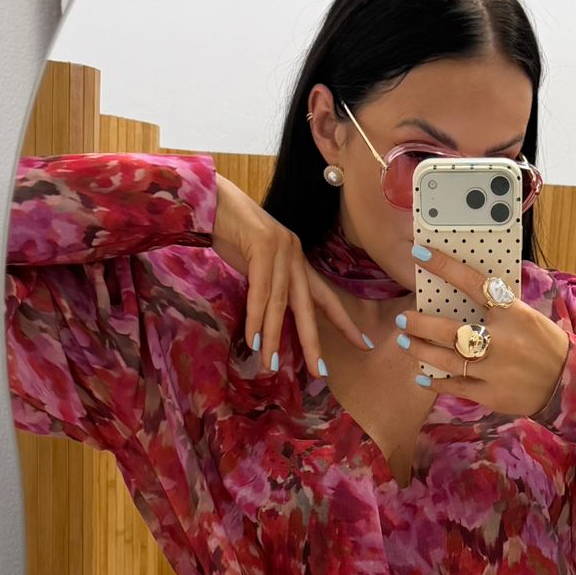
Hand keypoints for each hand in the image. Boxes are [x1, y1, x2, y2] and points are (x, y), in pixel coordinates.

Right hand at [211, 175, 370, 373]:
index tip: (364, 344)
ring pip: (280, 304)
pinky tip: (253, 340)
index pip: (325, 297)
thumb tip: (270, 320)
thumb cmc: (230, 234)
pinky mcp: (263, 246)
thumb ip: (268, 287)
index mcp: (298, 261)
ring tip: (270, 365)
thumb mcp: (255, 264)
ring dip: (273, 337)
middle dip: (314, 342)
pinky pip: (260, 292)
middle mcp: (295, 255)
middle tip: (320, 372)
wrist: (211, 201)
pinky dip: (255, 318)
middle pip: (309, 307)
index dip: (344, 322)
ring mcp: (282, 249)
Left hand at [391, 245, 570, 417]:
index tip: (420, 254)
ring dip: (421, 350)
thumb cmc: (544, 343)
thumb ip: (497, 307)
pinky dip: (436, 382)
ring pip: (447, 359)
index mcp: (512, 313)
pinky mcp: (490, 394)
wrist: (566, 381)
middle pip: (449, 330)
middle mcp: (500, 340)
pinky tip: (422, 377)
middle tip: (403, 319)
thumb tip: (462, 290)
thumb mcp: (526, 315)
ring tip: (405, 343)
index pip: (472, 283)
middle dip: (420, 324)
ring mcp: (494, 369)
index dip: (444, 267)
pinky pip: (455, 387)